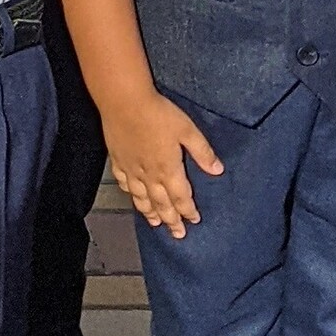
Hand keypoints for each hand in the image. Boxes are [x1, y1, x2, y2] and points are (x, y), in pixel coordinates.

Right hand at [100, 88, 223, 238]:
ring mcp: (131, 169)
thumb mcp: (187, 130)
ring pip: (141, 197)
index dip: (188, 210)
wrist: (124, 102)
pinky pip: (124, 182)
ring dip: (150, 212)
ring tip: (155, 224)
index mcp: (168, 169)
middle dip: (171, 219)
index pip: (181, 196)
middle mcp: (149, 175)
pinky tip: (132, 196)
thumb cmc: (159, 114)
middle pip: (161, 203)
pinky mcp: (118, 160)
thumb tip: (218, 170)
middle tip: (177, 234)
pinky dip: (130, 193)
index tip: (194, 221)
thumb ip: (202, 152)